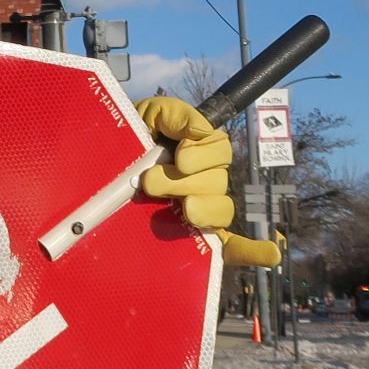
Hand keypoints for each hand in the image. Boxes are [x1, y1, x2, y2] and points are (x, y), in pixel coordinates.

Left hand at [134, 95, 282, 268]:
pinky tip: (270, 254)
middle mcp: (203, 180)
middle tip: (150, 182)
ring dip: (204, 209)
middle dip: (184, 182)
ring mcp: (200, 209)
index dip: (203, 155)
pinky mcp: (194, 236)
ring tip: (183, 208)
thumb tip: (202, 134)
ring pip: (221, 210)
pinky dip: (252, 251)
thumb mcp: (150, 113)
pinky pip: (231, 247)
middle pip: (217, 183)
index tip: (178, 157)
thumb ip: (177, 115)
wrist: (97, 164)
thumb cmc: (128, 136)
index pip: (221, 152)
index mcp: (198, 150)